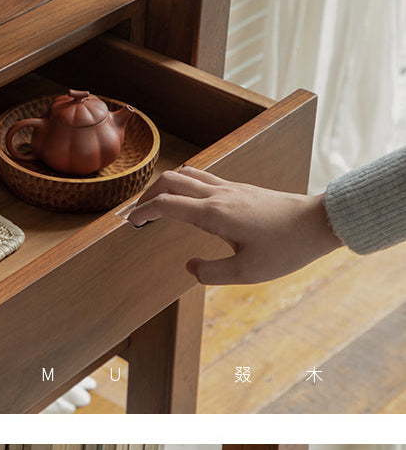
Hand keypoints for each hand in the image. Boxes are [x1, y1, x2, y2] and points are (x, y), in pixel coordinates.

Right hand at [127, 167, 341, 284]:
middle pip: (170, 181)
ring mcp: (232, 188)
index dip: (143, 213)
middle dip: (147, 195)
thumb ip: (210, 273)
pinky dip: (184, 185)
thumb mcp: (246, 274)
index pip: (166, 205)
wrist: (320, 223)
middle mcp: (220, 195)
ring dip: (166, 187)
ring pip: (187, 175)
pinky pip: (204, 178)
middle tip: (136, 215)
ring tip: (156, 205)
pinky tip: (187, 200)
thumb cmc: (286, 249)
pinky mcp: (242, 189)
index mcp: (215, 214)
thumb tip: (190, 267)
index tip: (130, 224)